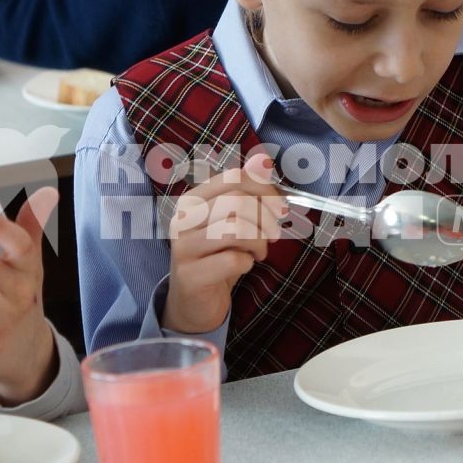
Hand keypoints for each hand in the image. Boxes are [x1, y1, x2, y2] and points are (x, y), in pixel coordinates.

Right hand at [162, 152, 287, 334]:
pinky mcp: (190, 275)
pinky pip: (232, 260)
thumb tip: (261, 160)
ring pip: (236, 228)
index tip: (279, 210)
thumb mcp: (234, 221)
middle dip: (265, 220)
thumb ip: (246, 191)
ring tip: (259, 252)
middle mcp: (183, 219)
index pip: (234, 177)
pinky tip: (243, 267)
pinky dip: (248, 263)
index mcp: (193, 199)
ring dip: (258, 242)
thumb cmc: (217, 257)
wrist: (194, 302)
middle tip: (271, 237)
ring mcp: (183, 247)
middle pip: (238, 201)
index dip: (265, 190)